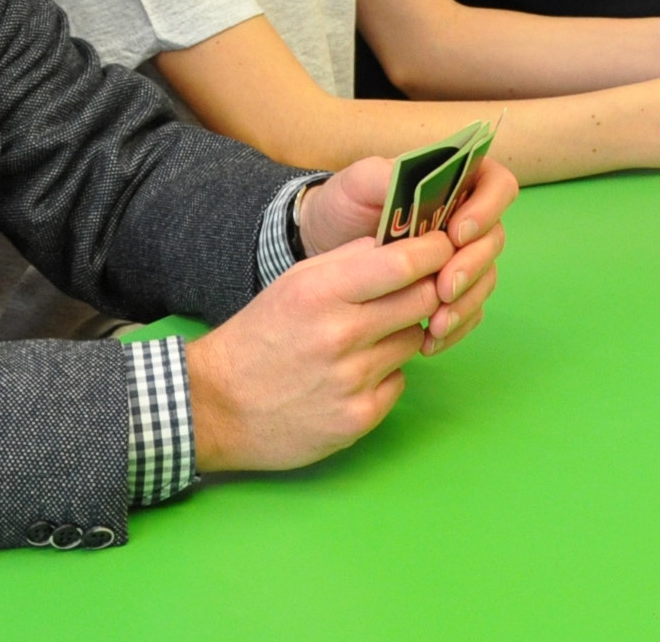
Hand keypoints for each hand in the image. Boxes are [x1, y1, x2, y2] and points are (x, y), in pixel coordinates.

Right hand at [184, 231, 452, 472]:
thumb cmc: (260, 335)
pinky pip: (399, 382)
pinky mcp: (358, 419)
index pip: (405, 263)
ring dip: (403, 333)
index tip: (443, 245)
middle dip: (429, 289)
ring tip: (369, 337)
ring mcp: (352, 381)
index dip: (435, 250)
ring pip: (415, 340)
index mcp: (323, 292)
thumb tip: (402, 240)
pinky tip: (356, 374)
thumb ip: (350, 259)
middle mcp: (341, 335)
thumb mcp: (295, 282)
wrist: (217, 406)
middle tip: (417, 289)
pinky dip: (387, 374)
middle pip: (424, 300)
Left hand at [293, 154, 512, 353]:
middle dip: (473, 266)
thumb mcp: (357, 182)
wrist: (323, 245)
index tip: (456, 235)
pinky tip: (430, 341)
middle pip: (494, 239)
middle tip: (444, 288)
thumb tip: (418, 183)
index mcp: (456, 180)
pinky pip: (470, 309)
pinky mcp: (451, 289)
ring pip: (485, 278)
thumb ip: (386, 175)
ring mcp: (461, 256)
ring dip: (466, 302)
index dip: (486, 210)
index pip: (496, 185)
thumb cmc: (344, 205)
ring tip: (436, 325)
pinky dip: (456, 326)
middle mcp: (467, 217)